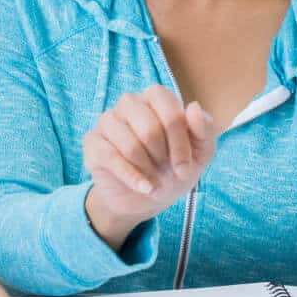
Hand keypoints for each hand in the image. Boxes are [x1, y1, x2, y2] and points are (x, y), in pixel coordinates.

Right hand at [83, 86, 216, 249]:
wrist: (145, 198)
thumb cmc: (173, 168)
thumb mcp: (200, 154)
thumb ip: (204, 130)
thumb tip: (193, 107)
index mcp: (156, 98)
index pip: (169, 109)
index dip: (180, 141)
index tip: (186, 168)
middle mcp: (129, 103)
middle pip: (149, 127)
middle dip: (163, 158)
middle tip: (167, 172)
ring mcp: (107, 121)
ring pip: (129, 144)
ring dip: (147, 169)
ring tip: (153, 179)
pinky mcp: (92, 143)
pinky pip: (111, 157)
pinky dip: (132, 177)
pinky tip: (144, 187)